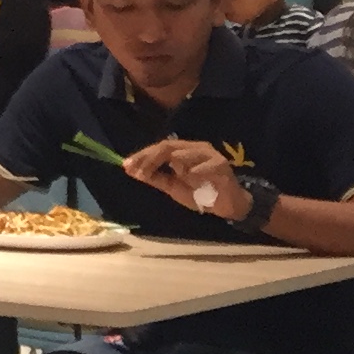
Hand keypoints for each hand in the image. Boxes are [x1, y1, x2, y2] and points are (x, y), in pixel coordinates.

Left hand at [124, 136, 248, 220]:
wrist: (227, 205)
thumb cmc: (200, 192)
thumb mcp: (172, 186)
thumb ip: (154, 177)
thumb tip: (130, 170)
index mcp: (183, 151)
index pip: (159, 147)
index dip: (142, 156)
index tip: (126, 166)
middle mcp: (195, 148)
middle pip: (168, 147)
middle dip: (149, 159)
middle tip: (138, 172)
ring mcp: (209, 155)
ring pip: (186, 153)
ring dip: (173, 164)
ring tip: (164, 175)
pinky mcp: (222, 166)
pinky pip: (208, 165)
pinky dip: (197, 171)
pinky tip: (189, 177)